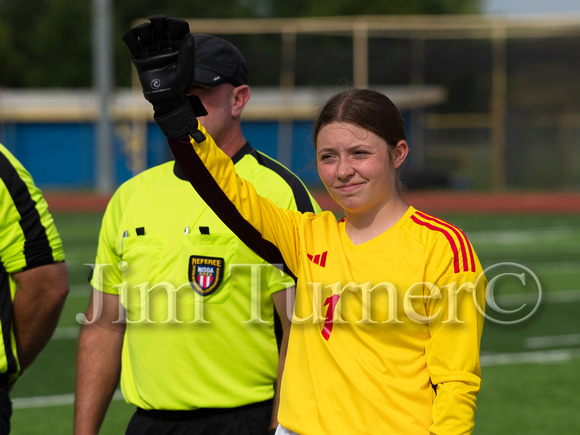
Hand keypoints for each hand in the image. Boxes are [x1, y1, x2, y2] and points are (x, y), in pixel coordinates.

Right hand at [122, 15, 206, 140]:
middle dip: (158, 23)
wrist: (165, 100)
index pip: (176, 31)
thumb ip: (186, 54)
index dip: (175, 24)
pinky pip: (133, 45)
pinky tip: (132, 35)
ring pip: (146, 34)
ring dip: (144, 28)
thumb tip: (188, 36)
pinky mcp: (140, 58)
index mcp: (177, 48)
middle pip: (160, 29)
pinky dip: (130, 37)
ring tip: (144, 29)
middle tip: (156, 21)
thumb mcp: (184, 69)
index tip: (173, 22)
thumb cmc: (177, 86)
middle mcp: (164, 48)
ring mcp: (151, 52)